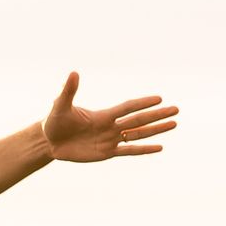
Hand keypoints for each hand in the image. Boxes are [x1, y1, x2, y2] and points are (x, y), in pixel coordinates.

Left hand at [42, 73, 178, 161]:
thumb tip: (74, 73)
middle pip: (138, 120)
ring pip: (138, 135)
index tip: (159, 98)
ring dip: (156, 130)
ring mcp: (110, 140)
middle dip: (157, 115)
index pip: (127, 108)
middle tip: (176, 109)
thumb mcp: (60, 106)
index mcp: (103, 115)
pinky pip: (128, 151)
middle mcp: (110, 126)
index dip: (142, 103)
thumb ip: (69, 91)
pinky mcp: (106, 153)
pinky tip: (159, 147)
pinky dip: (143, 149)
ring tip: (174, 124)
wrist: (49, 141)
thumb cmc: (55, 121)